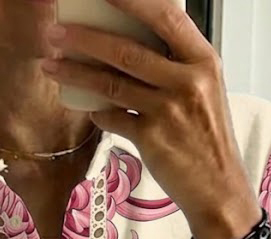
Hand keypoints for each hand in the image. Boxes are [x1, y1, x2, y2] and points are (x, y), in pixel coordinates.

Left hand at [42, 0, 260, 238]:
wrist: (219, 188)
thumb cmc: (208, 139)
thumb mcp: (204, 90)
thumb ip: (175, 65)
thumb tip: (131, 42)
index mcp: (204, 61)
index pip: (166, 16)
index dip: (132, 0)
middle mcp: (188, 82)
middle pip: (127, 50)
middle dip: (85, 37)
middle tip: (57, 31)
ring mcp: (169, 111)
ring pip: (111, 83)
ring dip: (76, 72)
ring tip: (52, 64)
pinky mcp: (152, 139)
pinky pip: (112, 118)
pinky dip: (96, 112)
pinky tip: (86, 107)